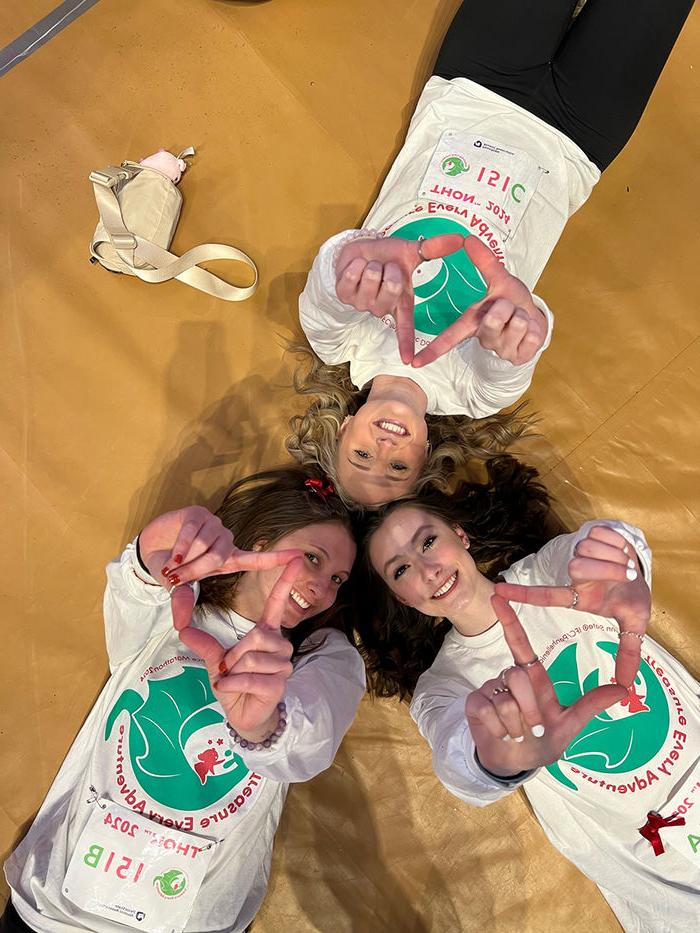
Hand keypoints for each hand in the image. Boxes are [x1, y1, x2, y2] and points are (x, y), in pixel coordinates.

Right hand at [138, 506, 301, 629]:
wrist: (151, 550)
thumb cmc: (172, 569)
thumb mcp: (180, 588)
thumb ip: (183, 602)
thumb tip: (180, 625)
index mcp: (228, 559)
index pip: (257, 559)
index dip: (277, 559)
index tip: (299, 556)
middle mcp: (225, 541)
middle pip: (218, 557)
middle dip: (195, 570)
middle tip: (177, 576)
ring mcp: (213, 525)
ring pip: (204, 545)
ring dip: (184, 559)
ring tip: (173, 563)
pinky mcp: (198, 514)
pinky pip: (191, 534)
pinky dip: (179, 548)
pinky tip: (171, 554)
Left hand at [178, 557, 301, 740]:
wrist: (243, 715)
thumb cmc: (234, 684)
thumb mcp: (214, 660)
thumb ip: (204, 642)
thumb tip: (184, 627)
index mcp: (267, 633)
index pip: (278, 603)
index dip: (286, 581)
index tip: (296, 559)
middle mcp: (280, 646)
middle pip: (257, 636)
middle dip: (234, 654)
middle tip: (228, 668)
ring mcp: (282, 666)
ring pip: (251, 657)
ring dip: (232, 671)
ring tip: (233, 680)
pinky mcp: (277, 685)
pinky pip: (248, 678)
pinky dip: (231, 684)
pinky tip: (230, 688)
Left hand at [335, 233, 463, 363]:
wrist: (361, 249)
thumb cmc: (388, 256)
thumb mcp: (411, 252)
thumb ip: (434, 248)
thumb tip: (460, 238)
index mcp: (401, 304)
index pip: (406, 327)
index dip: (406, 343)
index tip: (409, 361)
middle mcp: (382, 308)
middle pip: (392, 288)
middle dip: (390, 268)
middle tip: (386, 268)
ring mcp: (363, 304)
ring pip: (371, 278)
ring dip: (372, 264)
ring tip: (372, 267)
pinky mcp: (344, 295)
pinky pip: (352, 276)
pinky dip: (356, 264)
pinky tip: (357, 267)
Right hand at [411, 235, 546, 367]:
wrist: (536, 320)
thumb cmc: (513, 301)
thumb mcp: (500, 280)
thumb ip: (484, 260)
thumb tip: (468, 238)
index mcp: (473, 322)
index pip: (450, 336)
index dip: (433, 350)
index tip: (415, 363)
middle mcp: (483, 338)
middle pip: (495, 317)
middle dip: (508, 306)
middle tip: (509, 309)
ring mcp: (500, 349)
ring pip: (517, 323)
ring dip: (524, 315)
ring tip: (519, 318)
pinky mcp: (518, 357)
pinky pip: (532, 335)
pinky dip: (535, 328)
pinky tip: (529, 332)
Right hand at [465, 595, 626, 777]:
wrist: (515, 764)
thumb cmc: (544, 741)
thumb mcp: (570, 725)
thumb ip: (591, 705)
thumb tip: (623, 689)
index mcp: (532, 678)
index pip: (520, 644)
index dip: (510, 621)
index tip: (499, 597)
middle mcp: (509, 678)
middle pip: (518, 678)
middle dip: (530, 711)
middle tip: (534, 729)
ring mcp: (491, 690)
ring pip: (505, 700)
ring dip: (516, 726)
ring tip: (517, 734)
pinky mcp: (475, 704)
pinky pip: (489, 711)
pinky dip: (500, 730)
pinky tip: (501, 735)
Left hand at [495, 524, 650, 686]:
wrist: (644, 570)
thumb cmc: (631, 598)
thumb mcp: (633, 623)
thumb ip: (628, 652)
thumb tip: (626, 687)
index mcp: (578, 596)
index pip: (546, 596)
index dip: (522, 594)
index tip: (497, 593)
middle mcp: (573, 574)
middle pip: (576, 567)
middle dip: (606, 569)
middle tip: (624, 575)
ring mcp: (579, 552)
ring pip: (588, 550)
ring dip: (615, 558)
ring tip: (624, 566)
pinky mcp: (589, 532)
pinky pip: (602, 536)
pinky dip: (618, 544)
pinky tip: (622, 551)